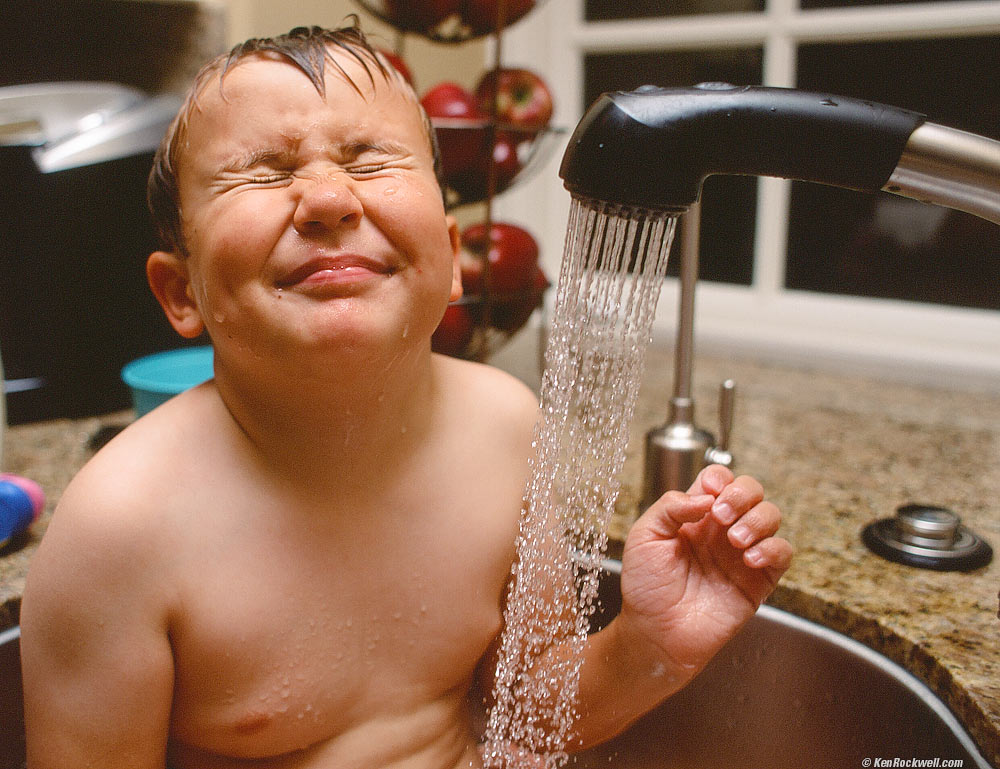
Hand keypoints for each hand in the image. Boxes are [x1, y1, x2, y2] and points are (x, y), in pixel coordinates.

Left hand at [616, 465, 792, 673]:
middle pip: (751, 490)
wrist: (656, 632)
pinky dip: (771, 548)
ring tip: (734, 540)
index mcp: (694, 514)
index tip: (709, 492)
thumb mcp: (645, 536)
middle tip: (721, 515)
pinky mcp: (758, 580)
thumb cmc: (646, 587)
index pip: (719, 479)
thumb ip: (670, 507)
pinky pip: (782, 553)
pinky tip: (748, 559)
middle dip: (742, 494)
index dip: (719, 478)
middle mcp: (721, 529)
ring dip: (757, 520)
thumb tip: (706, 497)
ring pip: (771, 515)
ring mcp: (741, 552)